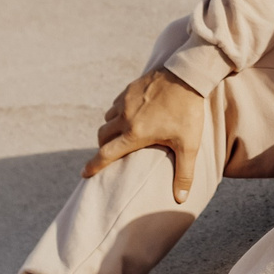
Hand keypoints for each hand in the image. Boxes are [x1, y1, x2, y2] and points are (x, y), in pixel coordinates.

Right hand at [84, 68, 208, 202]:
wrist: (188, 75)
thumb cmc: (189, 112)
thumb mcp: (189, 145)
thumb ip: (184, 173)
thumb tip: (181, 199)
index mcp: (135, 134)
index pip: (106, 154)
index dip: (93, 166)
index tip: (84, 174)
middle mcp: (125, 117)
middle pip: (102, 136)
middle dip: (102, 147)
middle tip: (109, 154)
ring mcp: (126, 101)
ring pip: (108, 118)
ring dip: (110, 128)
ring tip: (122, 135)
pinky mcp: (130, 88)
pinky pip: (117, 103)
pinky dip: (118, 112)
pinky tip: (131, 114)